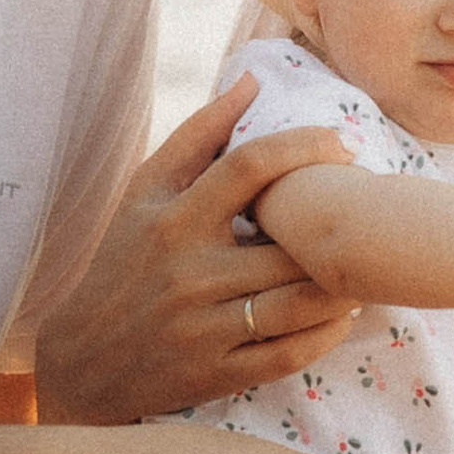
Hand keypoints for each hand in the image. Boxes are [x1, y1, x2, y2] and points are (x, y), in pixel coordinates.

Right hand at [35, 78, 360, 423]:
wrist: (83, 360)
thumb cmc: (122, 263)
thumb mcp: (144, 194)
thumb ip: (199, 136)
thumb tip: (252, 79)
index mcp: (173, 220)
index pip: (250, 168)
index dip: (305, 147)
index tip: (343, 146)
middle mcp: (189, 273)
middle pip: (288, 243)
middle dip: (337, 227)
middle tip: (369, 214)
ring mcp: (204, 328)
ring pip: (299, 303)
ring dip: (343, 285)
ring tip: (363, 265)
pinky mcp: (217, 373)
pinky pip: (289, 354)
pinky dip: (326, 335)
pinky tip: (341, 315)